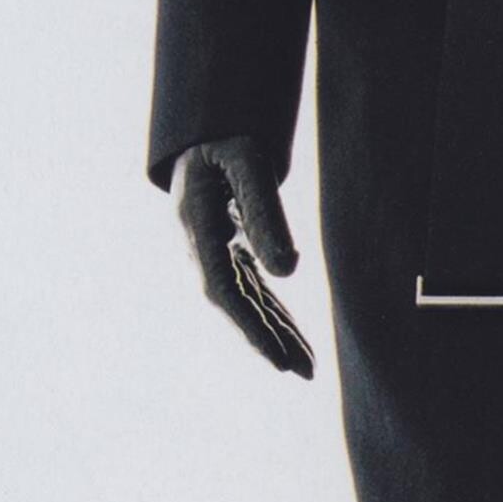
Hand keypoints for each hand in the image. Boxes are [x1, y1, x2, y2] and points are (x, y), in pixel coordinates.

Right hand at [171, 137, 315, 377]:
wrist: (202, 128)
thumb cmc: (224, 136)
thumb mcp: (247, 162)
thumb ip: (266, 212)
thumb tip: (288, 271)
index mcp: (195, 227)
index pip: (222, 290)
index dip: (249, 327)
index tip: (276, 358)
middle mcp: (199, 247)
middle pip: (234, 305)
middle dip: (267, 341)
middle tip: (303, 372)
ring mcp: (211, 251)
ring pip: (246, 301)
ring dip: (275, 332)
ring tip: (307, 367)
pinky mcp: (226, 250)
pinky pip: (251, 288)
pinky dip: (274, 312)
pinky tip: (293, 336)